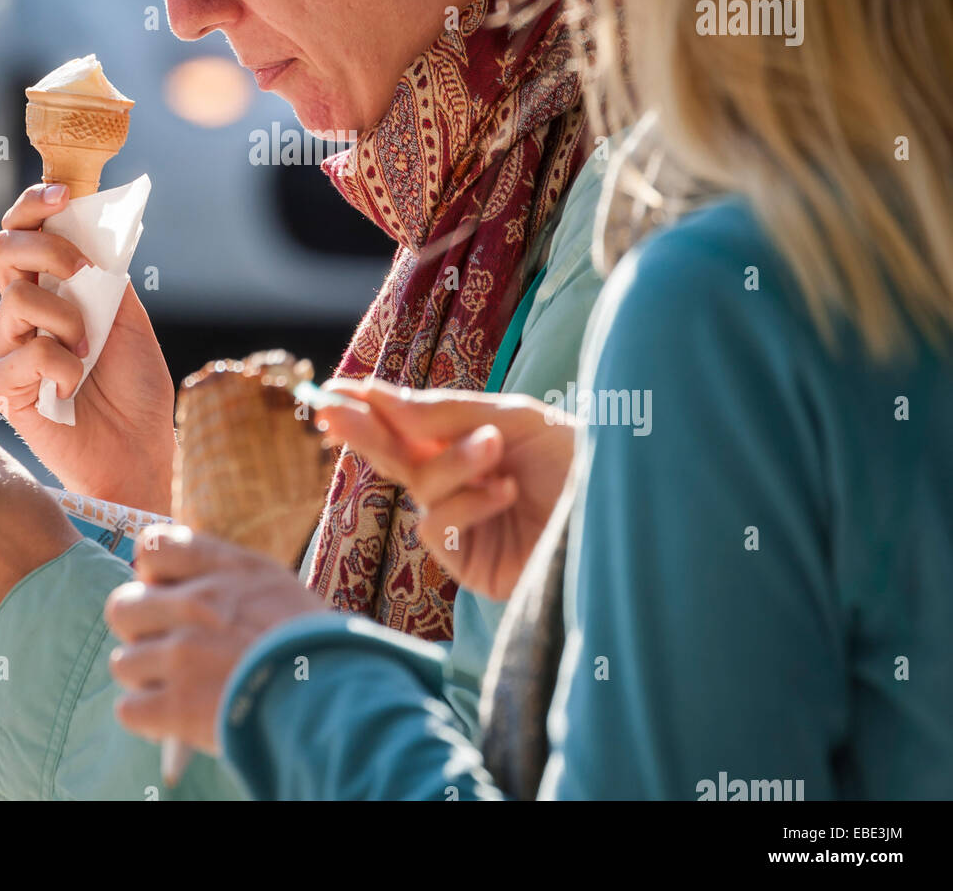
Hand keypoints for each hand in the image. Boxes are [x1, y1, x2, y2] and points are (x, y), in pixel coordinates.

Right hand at [0, 182, 175, 512]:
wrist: (140, 451)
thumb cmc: (137, 389)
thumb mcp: (130, 318)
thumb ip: (106, 274)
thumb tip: (88, 223)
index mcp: (56, 289)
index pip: (27, 232)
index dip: (34, 205)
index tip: (61, 192)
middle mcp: (26, 314)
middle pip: (3, 251)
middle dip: (46, 249)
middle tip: (83, 271)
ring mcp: (11, 348)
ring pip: (16, 300)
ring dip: (65, 317)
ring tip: (89, 349)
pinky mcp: (4, 387)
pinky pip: (20, 354)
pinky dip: (57, 364)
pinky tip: (72, 387)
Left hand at [105, 525, 325, 754]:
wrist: (336, 699)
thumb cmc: (318, 644)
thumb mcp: (278, 588)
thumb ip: (229, 580)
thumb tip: (189, 586)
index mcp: (225, 568)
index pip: (153, 546)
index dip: (153, 573)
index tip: (170, 592)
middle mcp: (196, 603)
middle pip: (123, 606)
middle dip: (140, 629)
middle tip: (168, 647)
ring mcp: (182, 654)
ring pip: (124, 661)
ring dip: (146, 678)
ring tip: (178, 687)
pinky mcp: (175, 706)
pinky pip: (128, 710)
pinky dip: (149, 718)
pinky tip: (177, 718)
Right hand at [315, 380, 575, 600]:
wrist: (625, 513)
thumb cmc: (578, 459)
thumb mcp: (514, 419)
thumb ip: (447, 413)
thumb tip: (384, 402)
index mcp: (473, 440)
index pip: (411, 424)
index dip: (373, 408)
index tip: (334, 390)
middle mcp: (464, 481)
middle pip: (398, 455)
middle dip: (365, 431)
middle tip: (328, 409)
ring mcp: (465, 523)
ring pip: (420, 487)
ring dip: (451, 463)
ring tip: (493, 448)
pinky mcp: (470, 563)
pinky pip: (437, 525)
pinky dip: (466, 504)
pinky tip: (503, 494)